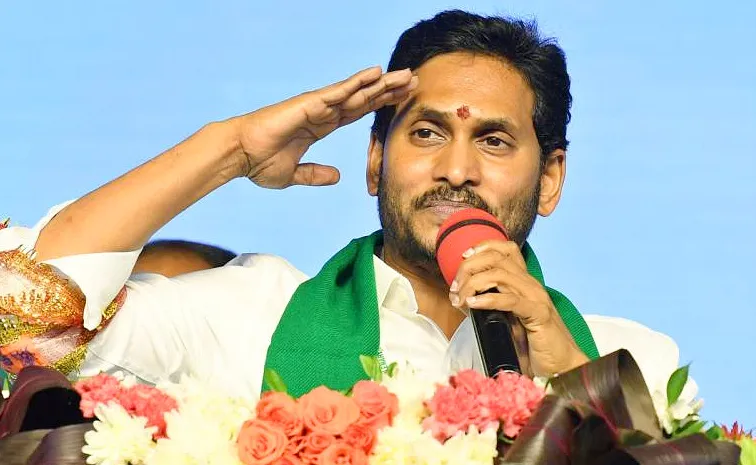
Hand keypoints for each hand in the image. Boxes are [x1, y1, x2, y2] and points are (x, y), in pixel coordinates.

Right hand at [232, 66, 415, 188]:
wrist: (239, 155)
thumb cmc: (259, 163)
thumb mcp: (295, 174)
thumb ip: (315, 174)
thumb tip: (336, 176)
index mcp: (320, 127)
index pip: (357, 113)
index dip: (379, 105)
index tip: (401, 100)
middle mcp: (322, 113)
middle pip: (363, 98)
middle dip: (389, 90)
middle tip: (413, 81)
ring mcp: (317, 106)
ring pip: (357, 91)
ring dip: (382, 83)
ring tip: (406, 75)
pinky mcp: (309, 103)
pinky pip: (339, 90)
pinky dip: (358, 81)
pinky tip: (376, 73)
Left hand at [448, 240, 588, 376]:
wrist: (562, 365)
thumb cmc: (533, 345)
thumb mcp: (508, 319)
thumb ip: (490, 306)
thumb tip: (463, 300)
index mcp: (525, 282)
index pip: (505, 249)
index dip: (482, 247)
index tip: (463, 259)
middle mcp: (531, 284)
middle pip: (495, 258)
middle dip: (468, 268)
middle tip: (455, 288)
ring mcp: (536, 297)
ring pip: (499, 274)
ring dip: (472, 284)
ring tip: (461, 299)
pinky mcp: (538, 314)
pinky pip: (510, 300)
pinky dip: (487, 299)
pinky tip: (473, 304)